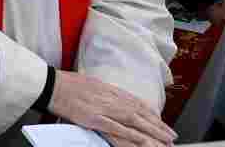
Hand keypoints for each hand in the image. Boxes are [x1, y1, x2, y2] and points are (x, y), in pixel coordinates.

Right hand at [47, 70, 175, 146]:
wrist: (52, 85)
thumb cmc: (68, 84)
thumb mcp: (92, 84)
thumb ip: (107, 92)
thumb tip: (119, 98)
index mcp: (111, 90)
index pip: (138, 103)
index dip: (153, 114)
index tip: (162, 122)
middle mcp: (111, 98)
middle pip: (141, 113)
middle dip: (158, 126)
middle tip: (172, 136)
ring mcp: (104, 109)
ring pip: (134, 122)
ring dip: (152, 132)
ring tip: (165, 141)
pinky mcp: (95, 118)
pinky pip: (117, 129)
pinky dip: (132, 135)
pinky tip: (143, 141)